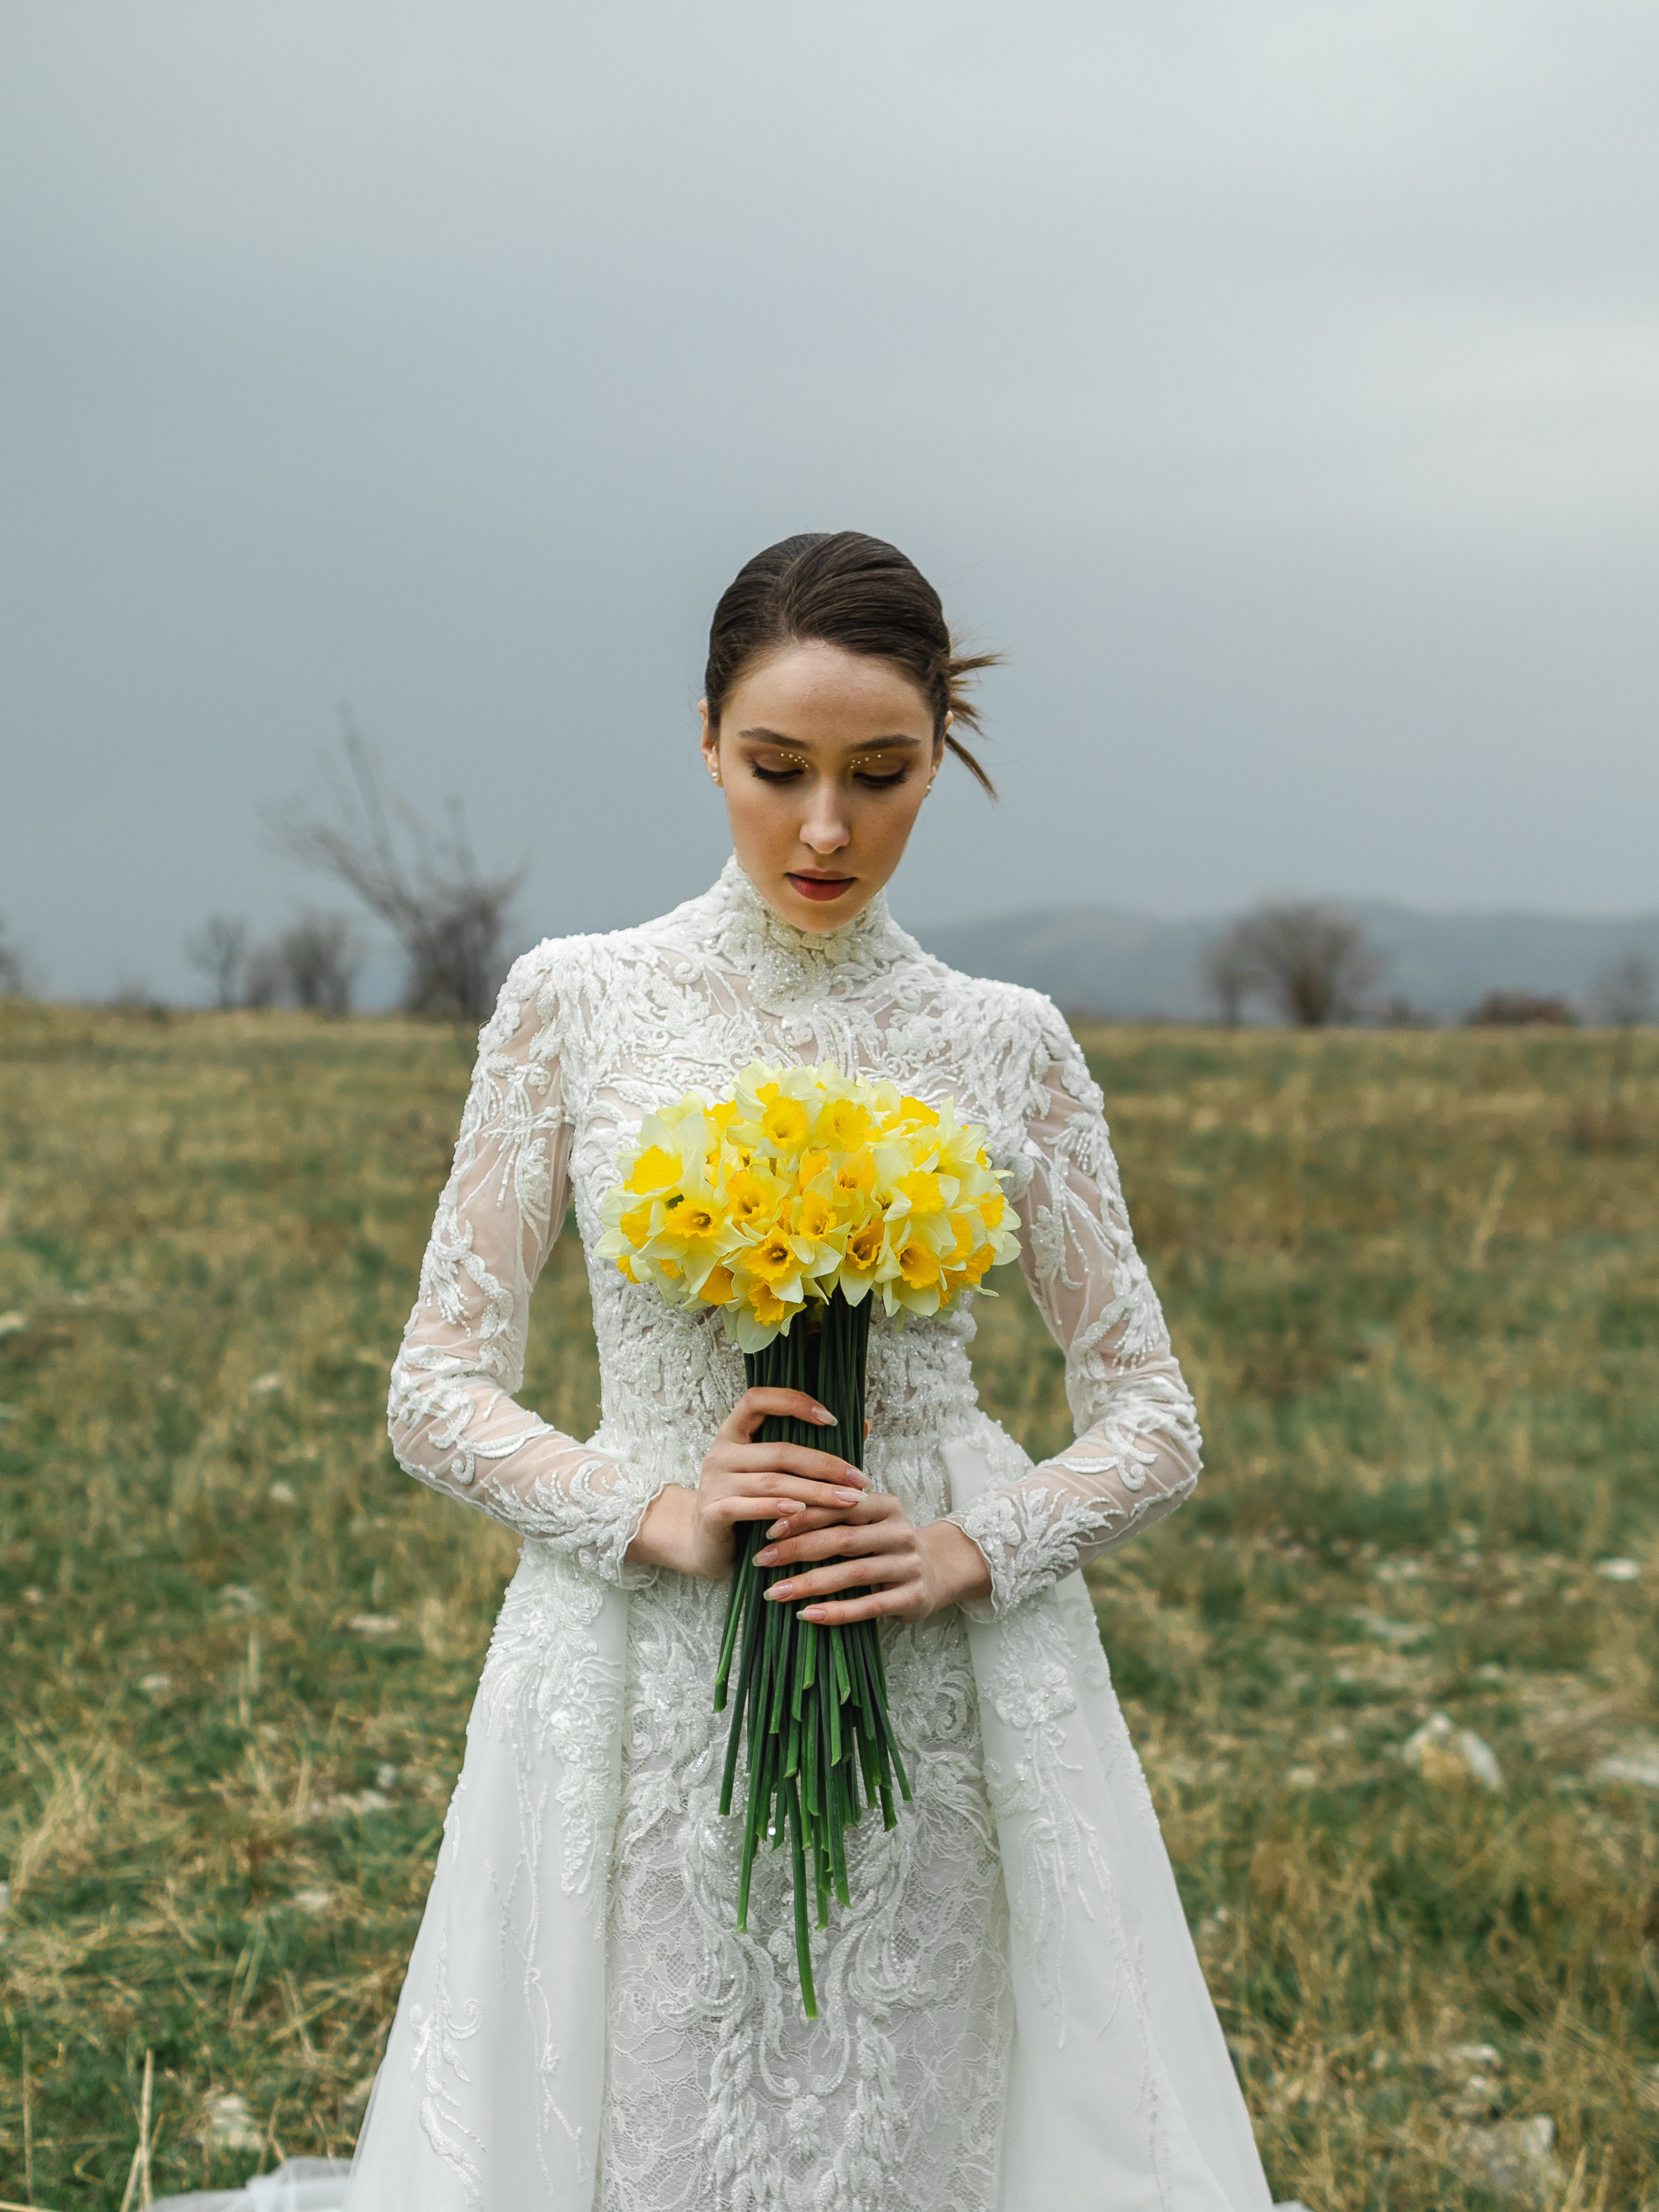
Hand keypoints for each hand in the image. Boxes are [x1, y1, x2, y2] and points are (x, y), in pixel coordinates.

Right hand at [626, 1387, 868, 1580]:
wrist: (705, 1545)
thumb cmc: (749, 1504)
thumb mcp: (774, 1473)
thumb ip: (810, 1450)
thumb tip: (863, 1424)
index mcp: (734, 1432)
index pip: (758, 1400)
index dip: (794, 1402)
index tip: (831, 1418)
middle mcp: (721, 1453)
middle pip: (779, 1451)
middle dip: (825, 1465)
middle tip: (860, 1480)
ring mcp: (713, 1482)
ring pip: (772, 1482)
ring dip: (814, 1492)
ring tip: (848, 1500)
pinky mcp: (712, 1513)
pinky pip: (746, 1507)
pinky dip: (774, 1508)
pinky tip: (801, 1512)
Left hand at [753, 1492, 991, 1625]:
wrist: (940, 1571)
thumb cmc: (886, 1544)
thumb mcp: (869, 1521)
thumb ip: (835, 1514)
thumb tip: (774, 1514)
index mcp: (886, 1505)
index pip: (838, 1506)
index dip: (802, 1517)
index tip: (767, 1529)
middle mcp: (899, 1531)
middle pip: (841, 1539)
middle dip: (797, 1549)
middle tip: (762, 1559)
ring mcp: (908, 1565)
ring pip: (852, 1574)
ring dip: (809, 1583)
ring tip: (775, 1592)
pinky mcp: (911, 1597)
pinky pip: (868, 1606)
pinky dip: (836, 1612)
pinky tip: (807, 1615)